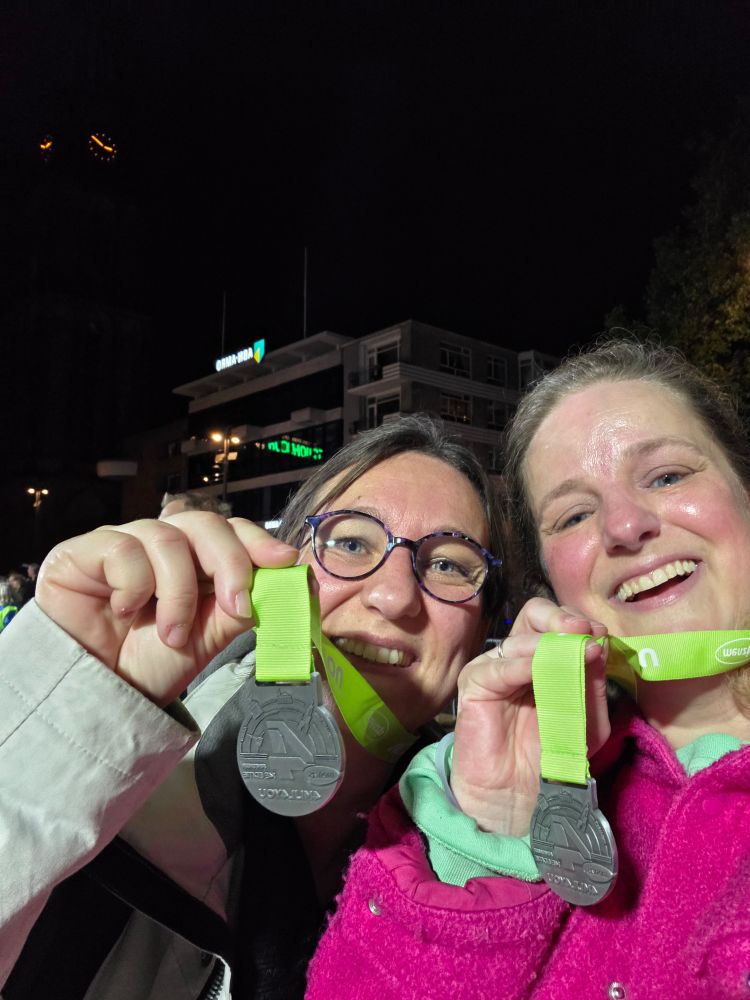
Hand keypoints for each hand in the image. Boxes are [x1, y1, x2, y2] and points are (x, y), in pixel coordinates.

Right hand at [35, 513, 298, 705]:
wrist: (95, 694)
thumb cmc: (148, 662)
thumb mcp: (205, 640)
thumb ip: (239, 609)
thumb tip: (286, 585)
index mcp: (193, 560)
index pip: (230, 530)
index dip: (257, 541)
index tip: (283, 560)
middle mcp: (160, 544)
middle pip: (205, 524)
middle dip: (229, 563)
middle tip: (236, 606)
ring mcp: (123, 542)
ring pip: (168, 539)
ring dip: (178, 592)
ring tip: (171, 634)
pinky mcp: (83, 550)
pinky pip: (123, 548)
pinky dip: (133, 585)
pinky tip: (124, 611)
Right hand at [451, 598, 609, 835]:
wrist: (520, 795)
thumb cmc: (552, 755)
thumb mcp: (588, 718)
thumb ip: (593, 682)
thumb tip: (597, 643)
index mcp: (545, 658)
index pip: (557, 622)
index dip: (579, 623)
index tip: (601, 636)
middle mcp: (518, 656)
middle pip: (533, 614)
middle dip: (561, 618)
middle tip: (582, 631)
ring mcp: (495, 668)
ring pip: (520, 640)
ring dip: (550, 645)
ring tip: (574, 657)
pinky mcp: (475, 685)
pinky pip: (498, 667)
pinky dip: (523, 664)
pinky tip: (542, 667)